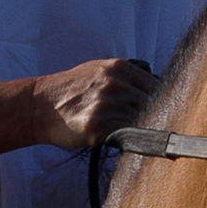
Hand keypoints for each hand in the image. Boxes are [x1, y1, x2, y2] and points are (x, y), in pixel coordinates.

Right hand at [28, 58, 153, 149]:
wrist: (39, 106)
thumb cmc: (70, 90)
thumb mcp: (97, 70)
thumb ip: (125, 76)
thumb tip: (156, 85)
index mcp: (118, 68)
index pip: (156, 86)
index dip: (164, 101)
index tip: (167, 112)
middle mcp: (115, 84)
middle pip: (152, 104)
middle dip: (155, 116)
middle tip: (155, 127)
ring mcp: (107, 105)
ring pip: (142, 121)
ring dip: (141, 129)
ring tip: (132, 133)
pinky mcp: (98, 127)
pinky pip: (126, 136)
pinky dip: (130, 140)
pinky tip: (122, 138)